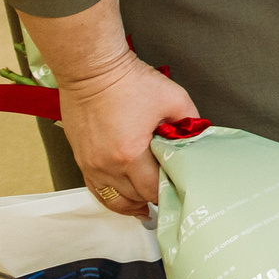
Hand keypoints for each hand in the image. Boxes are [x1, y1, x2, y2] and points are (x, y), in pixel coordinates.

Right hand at [58, 52, 196, 217]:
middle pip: (134, 197)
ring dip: (132, 203)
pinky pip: (96, 189)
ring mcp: (91, 164)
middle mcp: (107, 164)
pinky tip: (124, 200)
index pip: (153, 189)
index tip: (179, 191)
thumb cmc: (127, 80)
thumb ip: (190, 122)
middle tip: (169, 196)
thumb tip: (198, 138)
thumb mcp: (173, 98)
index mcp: (130, 153)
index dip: (169, 192)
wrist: (91, 69)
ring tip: (147, 210)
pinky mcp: (81, 159)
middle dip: (153, 198)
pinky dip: (112, 196)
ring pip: (113, 199)